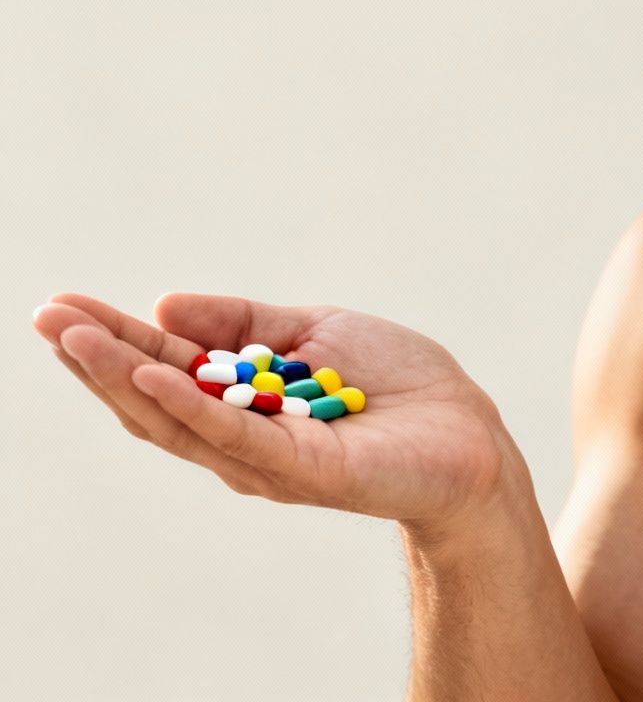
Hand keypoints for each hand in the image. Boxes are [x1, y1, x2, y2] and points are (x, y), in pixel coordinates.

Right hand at [31, 292, 521, 527]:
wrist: (467, 433)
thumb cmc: (396, 384)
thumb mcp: (314, 332)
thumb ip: (243, 322)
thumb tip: (164, 304)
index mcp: (240, 401)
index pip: (162, 367)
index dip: (111, 338)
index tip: (59, 305)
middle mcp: (238, 438)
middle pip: (153, 397)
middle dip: (97, 358)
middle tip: (47, 316)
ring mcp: (264, 458)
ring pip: (179, 418)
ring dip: (125, 376)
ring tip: (78, 338)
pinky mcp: (302, 467)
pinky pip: (237, 433)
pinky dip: (193, 403)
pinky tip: (154, 373)